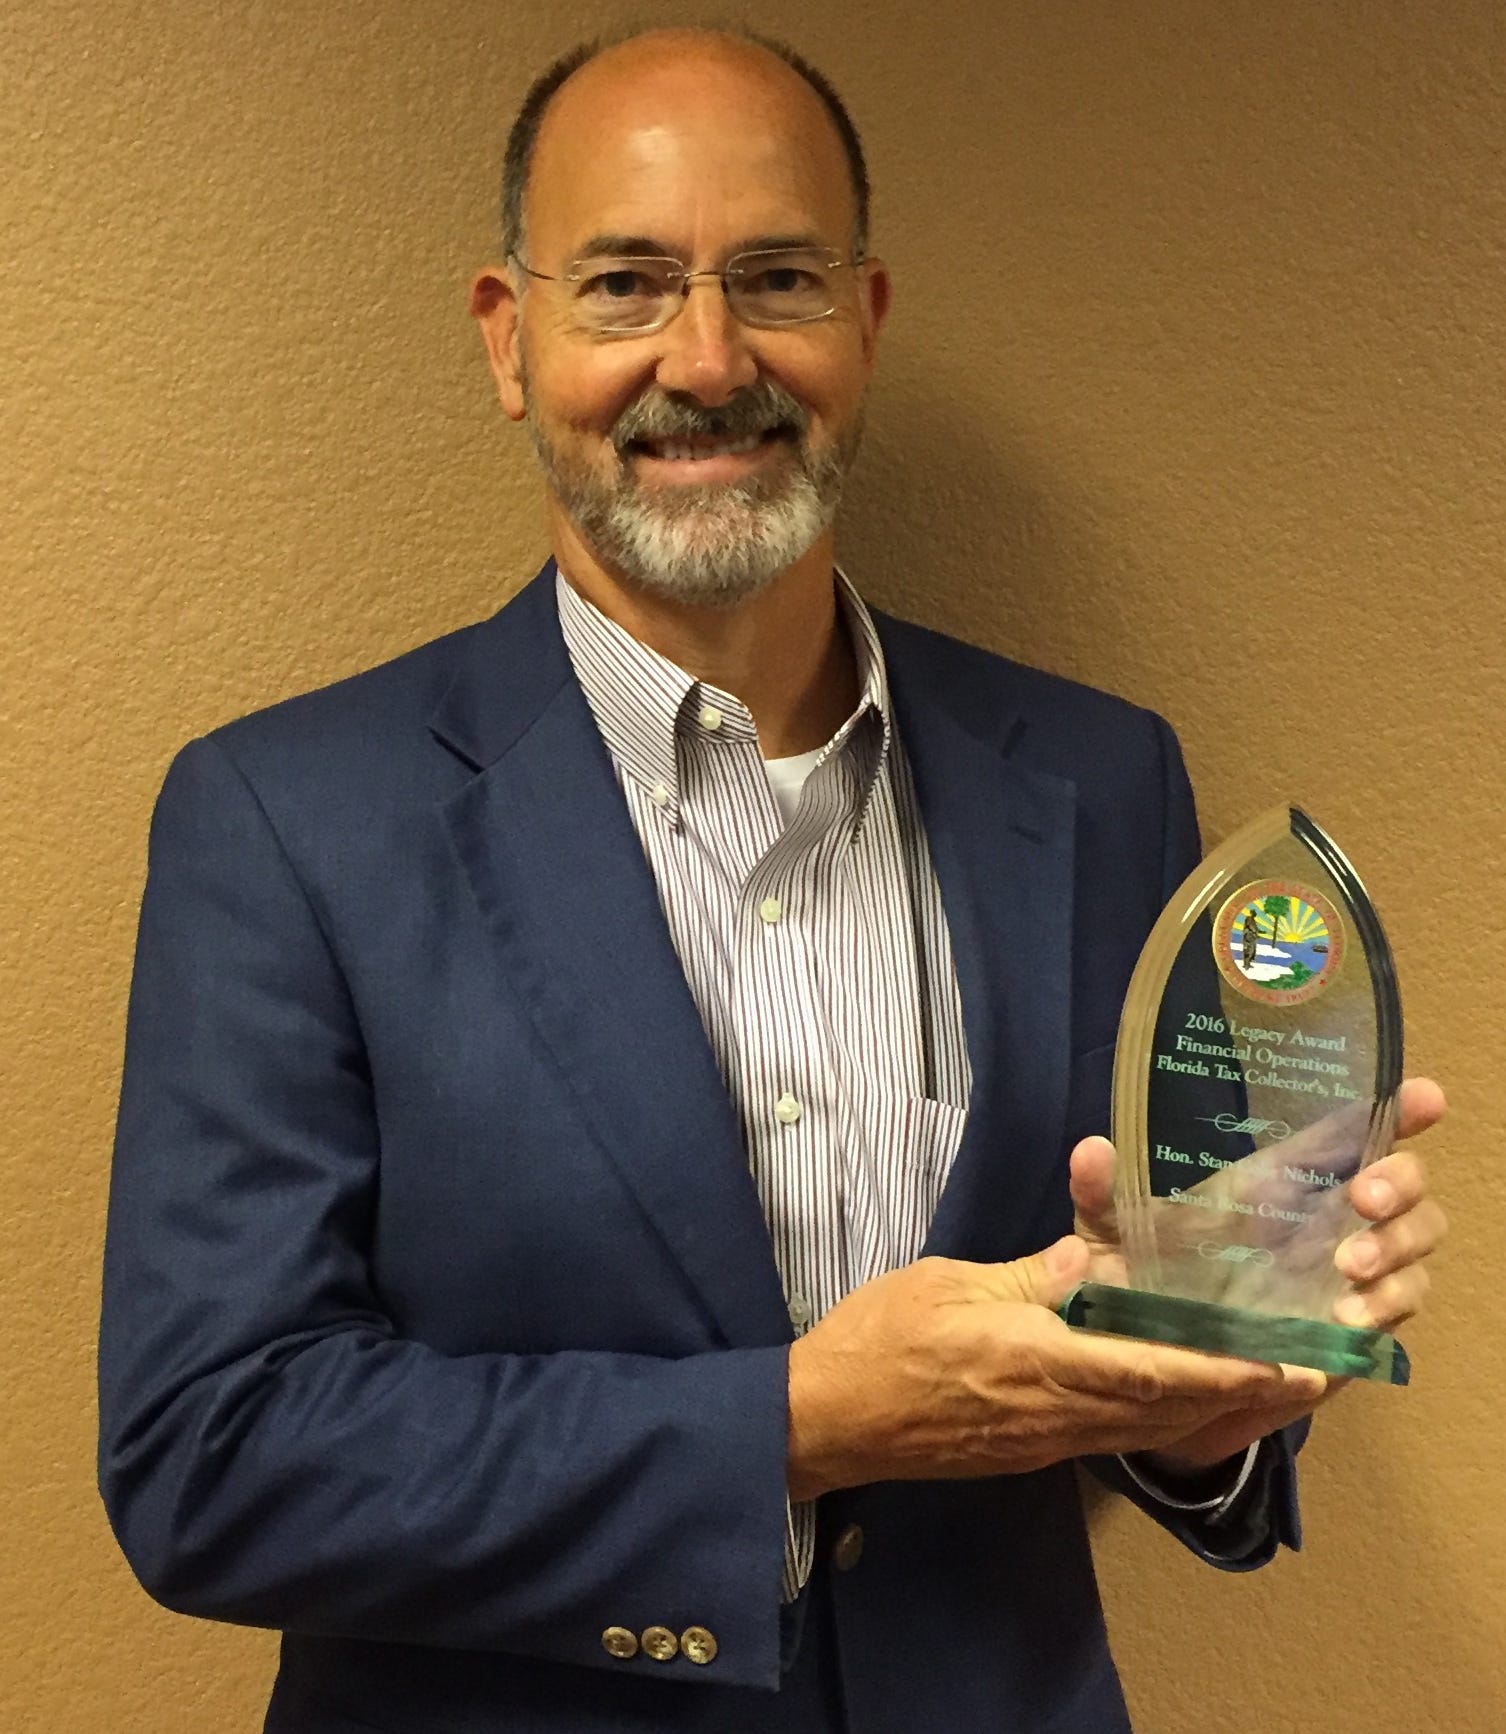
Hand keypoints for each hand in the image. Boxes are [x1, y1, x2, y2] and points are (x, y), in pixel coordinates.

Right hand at [785, 1238, 1311, 1500]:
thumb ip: (1025, 1276)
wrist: (827, 1419)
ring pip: (1145, 1428)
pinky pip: (1112, 1434)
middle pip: (1167, 1411)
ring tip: (1265, 1384)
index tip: (1284, 1362)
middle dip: (1242, 1396)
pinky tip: (1178, 1395)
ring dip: (1211, 1409)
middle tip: (1309, 1374)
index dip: (1224, 1370)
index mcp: (1037, 1362)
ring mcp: (1042, 1440)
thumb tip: (1090, 1260)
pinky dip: (1162, 1417)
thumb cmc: (878, 1340)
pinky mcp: (1027, 1449)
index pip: (1151, 1372)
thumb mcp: (949, 1285)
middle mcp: (1054, 1412)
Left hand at [1069, 1077, 1448, 1471]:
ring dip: (1396, 1247)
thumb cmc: (1145, 1279)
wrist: (1161, 1365)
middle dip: (1399, 1182)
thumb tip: (1091, 1148)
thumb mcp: (1113, 1232)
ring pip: (1417, 1239)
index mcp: (1278, 1178)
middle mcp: (1326, 1215)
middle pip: (1404, 1180)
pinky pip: (1402, 1305)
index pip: (1348, 1131)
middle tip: (1361, 1199)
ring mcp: (1349, 1268)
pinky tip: (1347, 1315)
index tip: (1426, 1095)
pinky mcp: (1355, 1324)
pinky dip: (1386, 1305)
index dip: (1397, 1109)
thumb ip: (1100, 1190)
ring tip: (1347, 1265)